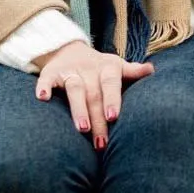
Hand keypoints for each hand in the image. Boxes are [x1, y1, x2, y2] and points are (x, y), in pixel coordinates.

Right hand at [34, 41, 154, 149]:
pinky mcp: (51, 73)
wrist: (70, 50)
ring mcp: (70, 71)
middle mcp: (89, 69)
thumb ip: (132, 72)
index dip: (112, 99)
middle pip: (94, 93)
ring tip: (82, 129)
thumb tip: (151, 70)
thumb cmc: (100, 69)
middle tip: (101, 141)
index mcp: (108, 68)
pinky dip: (44, 87)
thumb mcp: (117, 68)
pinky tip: (42, 98)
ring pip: (74, 89)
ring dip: (78, 109)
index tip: (114, 117)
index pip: (111, 83)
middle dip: (97, 118)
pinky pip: (46, 80)